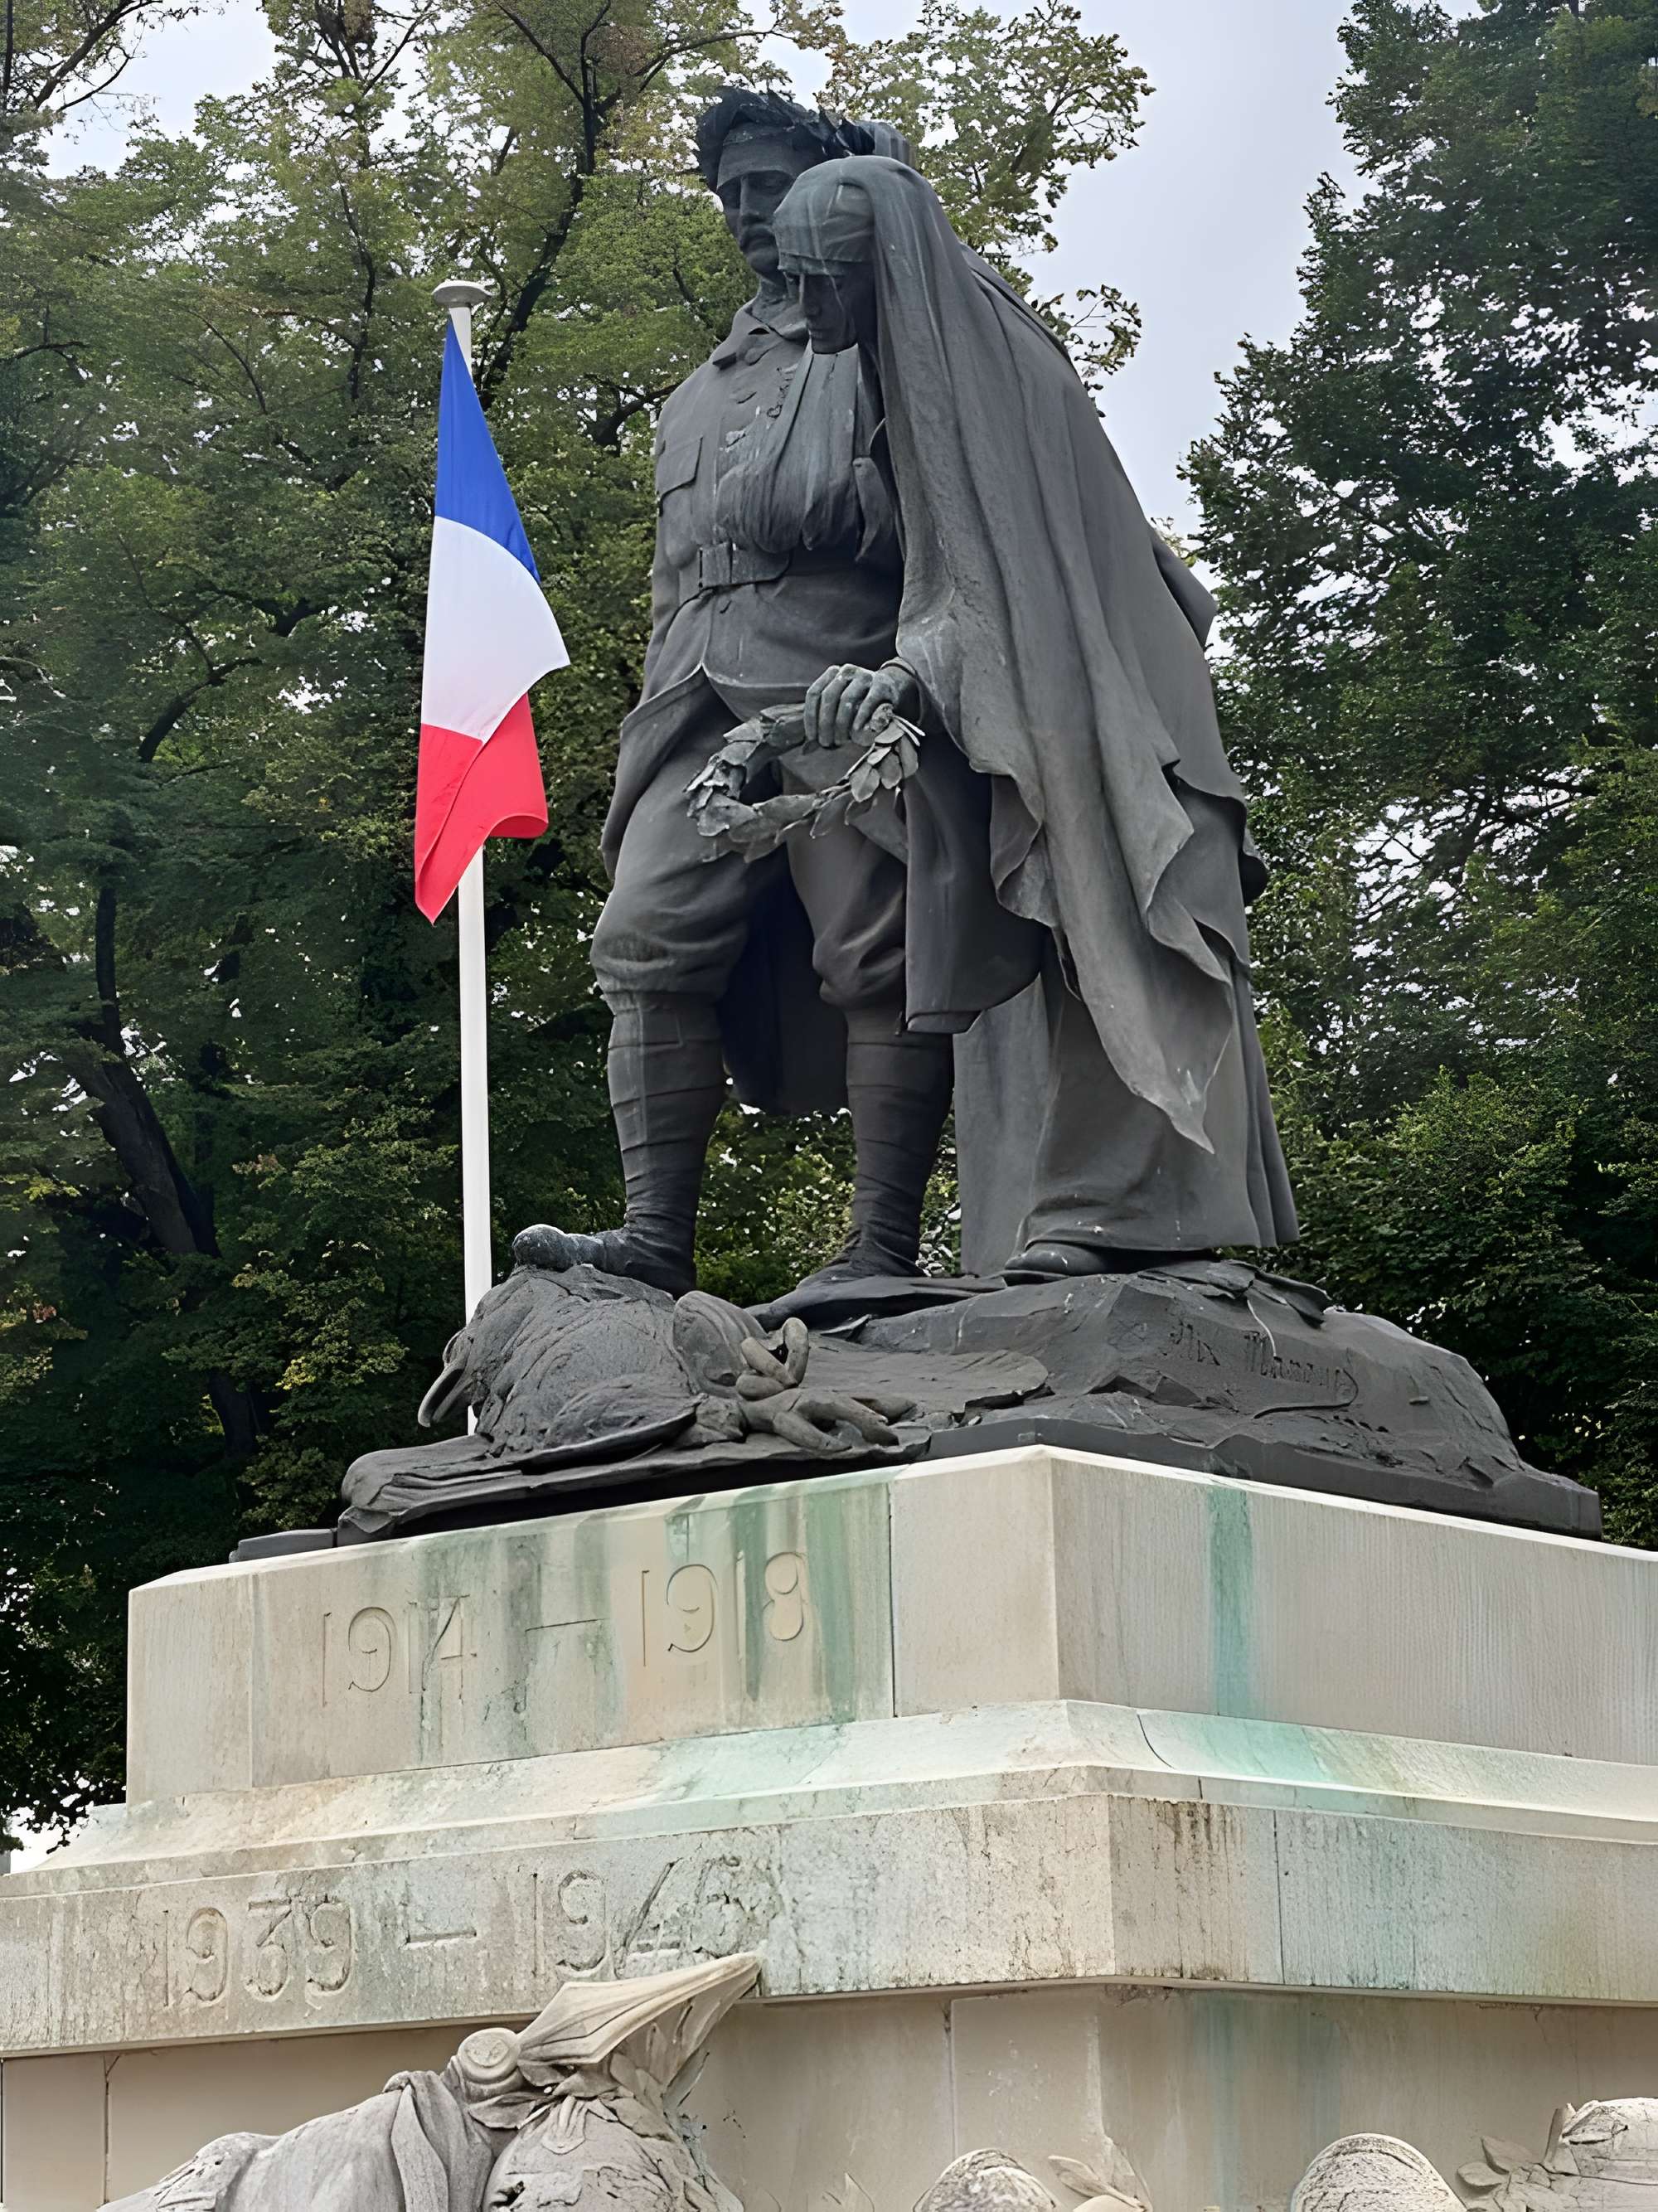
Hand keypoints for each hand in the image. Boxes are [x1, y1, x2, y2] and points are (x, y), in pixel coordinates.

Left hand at [801, 662, 920, 748]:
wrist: (893, 687)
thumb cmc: (862, 701)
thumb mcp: (842, 701)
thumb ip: (827, 714)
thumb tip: (809, 742)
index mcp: (833, 673)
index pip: (814, 693)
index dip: (810, 717)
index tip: (812, 737)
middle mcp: (847, 671)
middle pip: (828, 697)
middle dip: (825, 723)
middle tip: (826, 742)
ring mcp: (865, 676)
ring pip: (846, 701)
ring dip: (840, 724)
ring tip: (840, 741)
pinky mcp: (882, 685)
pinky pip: (868, 703)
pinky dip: (860, 719)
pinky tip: (855, 733)